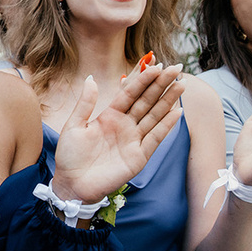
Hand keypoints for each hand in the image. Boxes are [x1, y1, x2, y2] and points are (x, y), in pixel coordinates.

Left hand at [48, 63, 185, 206]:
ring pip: (155, 116)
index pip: (131, 93)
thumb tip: (92, 78)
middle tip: (176, 68)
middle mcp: (125, 126)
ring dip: (168, 101)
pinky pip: (155, 138)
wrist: (72, 184)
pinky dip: (166, 126)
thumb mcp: (74, 125)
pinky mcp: (138, 157)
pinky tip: (177, 112)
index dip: (143, 80)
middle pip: (147, 101)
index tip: (156, 65)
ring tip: (181, 85)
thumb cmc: (70, 156)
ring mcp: (133, 141)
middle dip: (161, 85)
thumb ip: (85, 103)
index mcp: (110, 115)